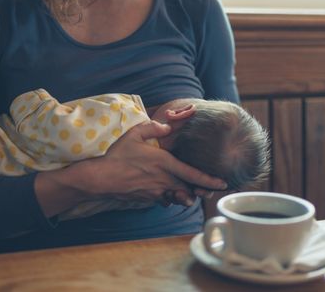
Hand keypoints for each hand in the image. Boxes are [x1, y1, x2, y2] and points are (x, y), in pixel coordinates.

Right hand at [78, 120, 226, 204]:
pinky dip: (168, 197)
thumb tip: (168, 125)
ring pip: (178, 197)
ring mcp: (156, 192)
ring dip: (184, 195)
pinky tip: (166, 191)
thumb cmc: (117, 155)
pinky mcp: (147, 199)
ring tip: (188, 193)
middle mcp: (164, 180)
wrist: (101, 178)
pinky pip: (164, 199)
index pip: (193, 174)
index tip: (223, 183)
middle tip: (208, 190)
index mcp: (164, 163)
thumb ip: (154, 127)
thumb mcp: (134, 134)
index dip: (210, 180)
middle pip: (189, 189)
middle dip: (200, 190)